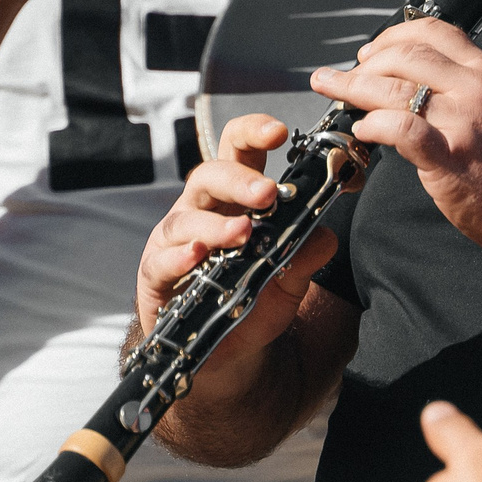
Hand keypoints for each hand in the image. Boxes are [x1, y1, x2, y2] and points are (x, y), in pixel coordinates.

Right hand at [134, 111, 335, 367]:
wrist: (226, 350)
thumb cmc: (253, 298)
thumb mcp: (288, 279)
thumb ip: (306, 256)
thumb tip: (325, 236)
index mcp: (234, 198)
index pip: (239, 150)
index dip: (254, 132)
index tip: (279, 132)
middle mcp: (201, 210)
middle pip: (209, 175)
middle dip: (239, 180)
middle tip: (268, 193)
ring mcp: (175, 240)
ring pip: (186, 219)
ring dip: (216, 225)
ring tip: (242, 233)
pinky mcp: (155, 274)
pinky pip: (161, 260)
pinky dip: (180, 257)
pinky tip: (196, 256)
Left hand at [309, 17, 481, 255]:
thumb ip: (466, 90)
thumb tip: (419, 84)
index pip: (434, 32)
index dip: (393, 35)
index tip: (373, 50)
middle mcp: (474, 89)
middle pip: (404, 56)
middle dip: (365, 62)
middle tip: (346, 74)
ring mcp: (460, 121)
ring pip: (393, 88)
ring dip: (353, 87)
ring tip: (332, 88)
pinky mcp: (447, 157)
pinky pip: (398, 129)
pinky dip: (371, 126)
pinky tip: (361, 131)